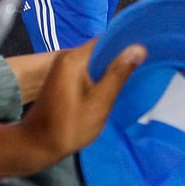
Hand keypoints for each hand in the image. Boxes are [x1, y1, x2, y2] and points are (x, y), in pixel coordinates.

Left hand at [16, 39, 145, 161]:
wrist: (38, 145)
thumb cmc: (69, 126)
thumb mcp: (99, 102)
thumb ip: (118, 74)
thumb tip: (138, 48)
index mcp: (74, 59)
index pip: (105, 40)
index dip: (126, 44)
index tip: (146, 51)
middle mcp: (66, 57)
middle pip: (100, 50)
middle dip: (120, 58)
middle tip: (143, 67)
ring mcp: (63, 68)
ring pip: (94, 61)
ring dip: (110, 69)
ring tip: (132, 77)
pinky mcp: (63, 78)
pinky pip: (86, 70)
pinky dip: (99, 76)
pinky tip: (112, 87)